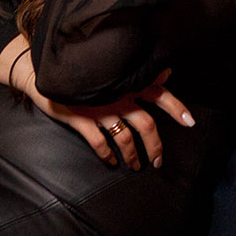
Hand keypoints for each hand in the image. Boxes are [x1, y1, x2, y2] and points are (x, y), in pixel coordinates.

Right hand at [0, 47, 193, 167]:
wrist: (46, 71)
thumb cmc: (84, 71)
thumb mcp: (111, 70)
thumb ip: (138, 75)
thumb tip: (166, 73)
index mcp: (126, 82)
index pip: (157, 92)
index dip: (175, 106)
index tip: (189, 122)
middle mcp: (117, 95)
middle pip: (145, 124)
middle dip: (155, 145)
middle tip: (158, 161)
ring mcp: (99, 108)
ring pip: (124, 137)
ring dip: (132, 155)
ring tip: (136, 166)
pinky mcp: (80, 118)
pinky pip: (99, 142)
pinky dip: (107, 154)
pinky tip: (110, 162)